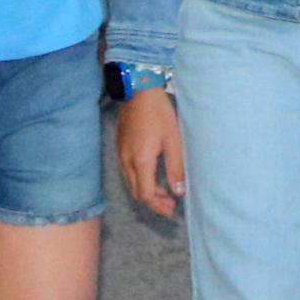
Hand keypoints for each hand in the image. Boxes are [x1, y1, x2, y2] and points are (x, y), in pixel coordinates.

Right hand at [115, 87, 186, 215]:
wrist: (137, 90)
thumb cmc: (158, 113)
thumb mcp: (173, 140)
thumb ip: (176, 168)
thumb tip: (179, 191)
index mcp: (140, 162)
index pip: (145, 195)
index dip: (157, 205)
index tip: (171, 208)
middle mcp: (126, 161)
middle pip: (136, 192)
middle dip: (152, 201)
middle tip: (169, 204)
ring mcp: (121, 154)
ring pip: (131, 182)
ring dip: (146, 191)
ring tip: (164, 192)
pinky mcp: (120, 146)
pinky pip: (128, 171)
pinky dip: (140, 180)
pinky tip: (153, 175)